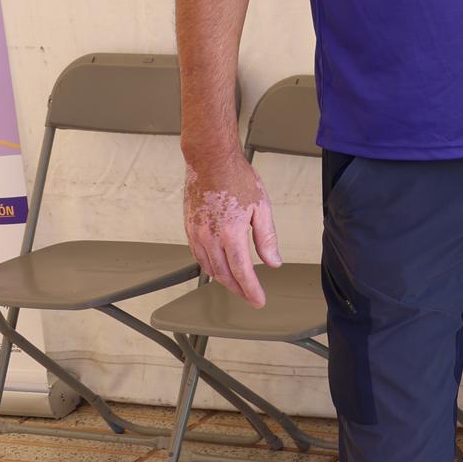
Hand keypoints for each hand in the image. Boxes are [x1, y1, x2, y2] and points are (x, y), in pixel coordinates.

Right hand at [183, 152, 282, 306]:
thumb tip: (273, 261)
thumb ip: (267, 238)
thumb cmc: (237, 179)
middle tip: (250, 296)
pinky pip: (198, 256)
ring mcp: (197, 234)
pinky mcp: (189, 228)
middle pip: (224, 275)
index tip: (258, 300)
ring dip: (224, 280)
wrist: (210, 161)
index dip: (251, 290)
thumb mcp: (262, 208)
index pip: (242, 272)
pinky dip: (210, 266)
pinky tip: (218, 267)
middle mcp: (210, 238)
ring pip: (209, 268)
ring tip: (237, 285)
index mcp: (231, 234)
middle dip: (238, 289)